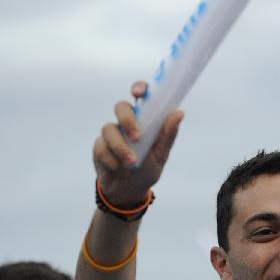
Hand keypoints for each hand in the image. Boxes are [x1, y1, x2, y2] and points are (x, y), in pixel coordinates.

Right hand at [92, 81, 184, 205]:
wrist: (129, 190)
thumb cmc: (148, 168)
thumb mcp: (161, 154)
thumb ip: (168, 135)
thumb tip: (179, 113)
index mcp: (144, 119)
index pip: (141, 96)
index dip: (139, 88)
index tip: (138, 93)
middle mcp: (126, 122)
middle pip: (121, 107)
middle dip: (128, 120)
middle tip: (137, 138)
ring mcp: (111, 133)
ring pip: (108, 128)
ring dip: (120, 147)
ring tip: (131, 163)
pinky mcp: (99, 146)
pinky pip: (101, 147)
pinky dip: (111, 159)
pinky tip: (118, 168)